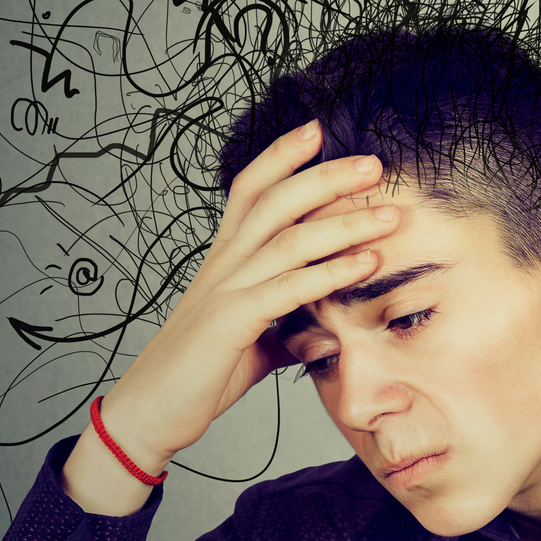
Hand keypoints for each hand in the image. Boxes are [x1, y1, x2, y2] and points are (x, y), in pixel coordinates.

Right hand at [92, 121, 399, 475]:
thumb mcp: (256, 340)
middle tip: (375, 164)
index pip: (249, 190)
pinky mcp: (230, 322)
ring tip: (389, 216)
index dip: (279, 156)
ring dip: (344, 223)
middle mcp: (224, 263)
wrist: (150, 412)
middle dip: (326, 177)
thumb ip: (292, 325)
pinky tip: (366, 264)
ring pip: (288, 240)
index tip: (316, 129)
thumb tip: (329, 329)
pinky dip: (331, 273)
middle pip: (276, 201)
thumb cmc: (203, 373)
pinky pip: (287, 288)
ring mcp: (225, 289)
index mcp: (226, 257)